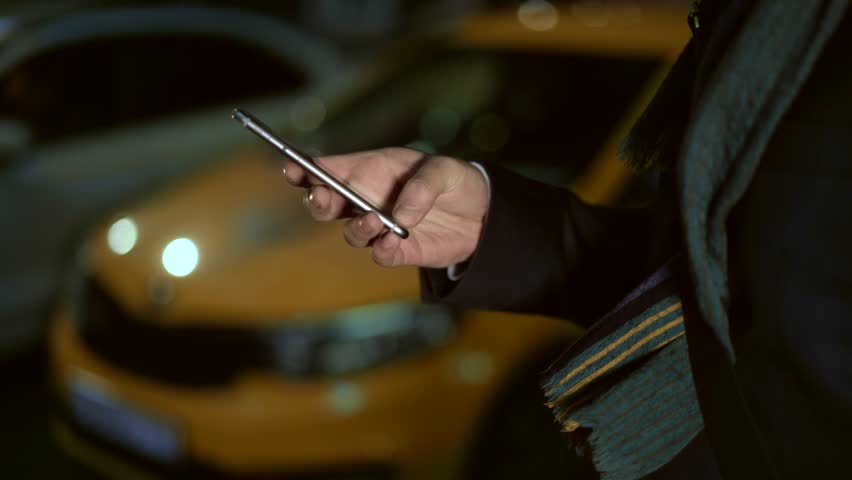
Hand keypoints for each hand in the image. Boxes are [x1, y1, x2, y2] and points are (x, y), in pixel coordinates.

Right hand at [283, 147, 488, 267]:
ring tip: (376, 220)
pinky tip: (394, 241)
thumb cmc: (457, 181)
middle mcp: (367, 199)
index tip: (293, 169)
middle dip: (317, 201)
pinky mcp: (397, 251)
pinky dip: (382, 250)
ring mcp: (379, 227)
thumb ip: (422, 186)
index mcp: (371, 170)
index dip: (305, 169)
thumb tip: (399, 215)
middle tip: (324, 198)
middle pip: (325, 203)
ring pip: (349, 233)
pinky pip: (379, 254)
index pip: (329, 169)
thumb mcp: (446, 171)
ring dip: (357, 228)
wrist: (483, 216)